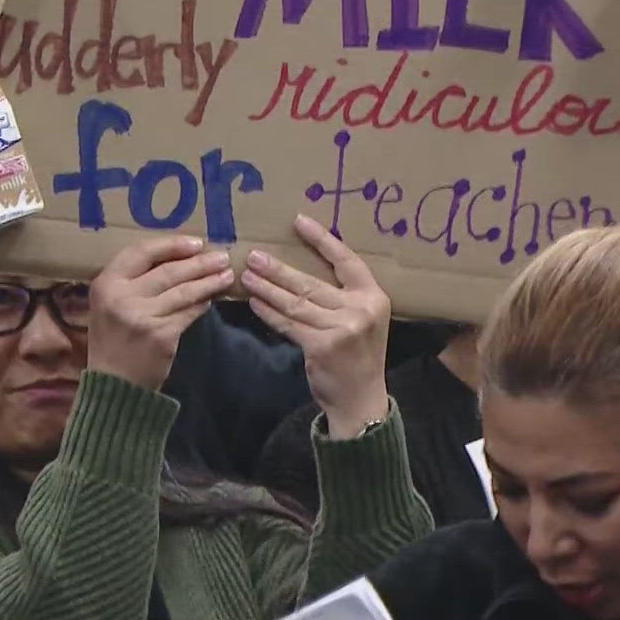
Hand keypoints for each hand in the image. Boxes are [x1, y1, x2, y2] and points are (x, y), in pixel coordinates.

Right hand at [87, 236, 232, 390]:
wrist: (114, 384)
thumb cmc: (113, 339)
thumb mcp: (110, 304)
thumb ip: (132, 281)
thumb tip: (178, 258)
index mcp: (106, 283)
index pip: (141, 252)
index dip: (171, 244)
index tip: (195, 243)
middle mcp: (122, 297)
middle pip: (168, 271)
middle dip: (199, 262)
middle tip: (222, 256)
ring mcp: (142, 317)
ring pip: (183, 291)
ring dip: (208, 282)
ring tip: (226, 274)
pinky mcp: (161, 335)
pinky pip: (188, 313)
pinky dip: (202, 304)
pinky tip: (211, 299)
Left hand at [242, 215, 391, 437]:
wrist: (361, 398)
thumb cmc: (357, 356)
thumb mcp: (362, 320)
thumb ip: (342, 297)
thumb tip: (298, 271)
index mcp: (374, 296)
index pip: (346, 260)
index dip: (322, 239)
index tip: (298, 221)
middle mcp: (360, 309)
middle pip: (311, 282)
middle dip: (278, 269)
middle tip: (253, 255)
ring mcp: (342, 328)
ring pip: (296, 302)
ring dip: (267, 288)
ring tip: (246, 276)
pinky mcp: (322, 346)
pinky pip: (288, 324)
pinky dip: (269, 312)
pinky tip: (254, 302)